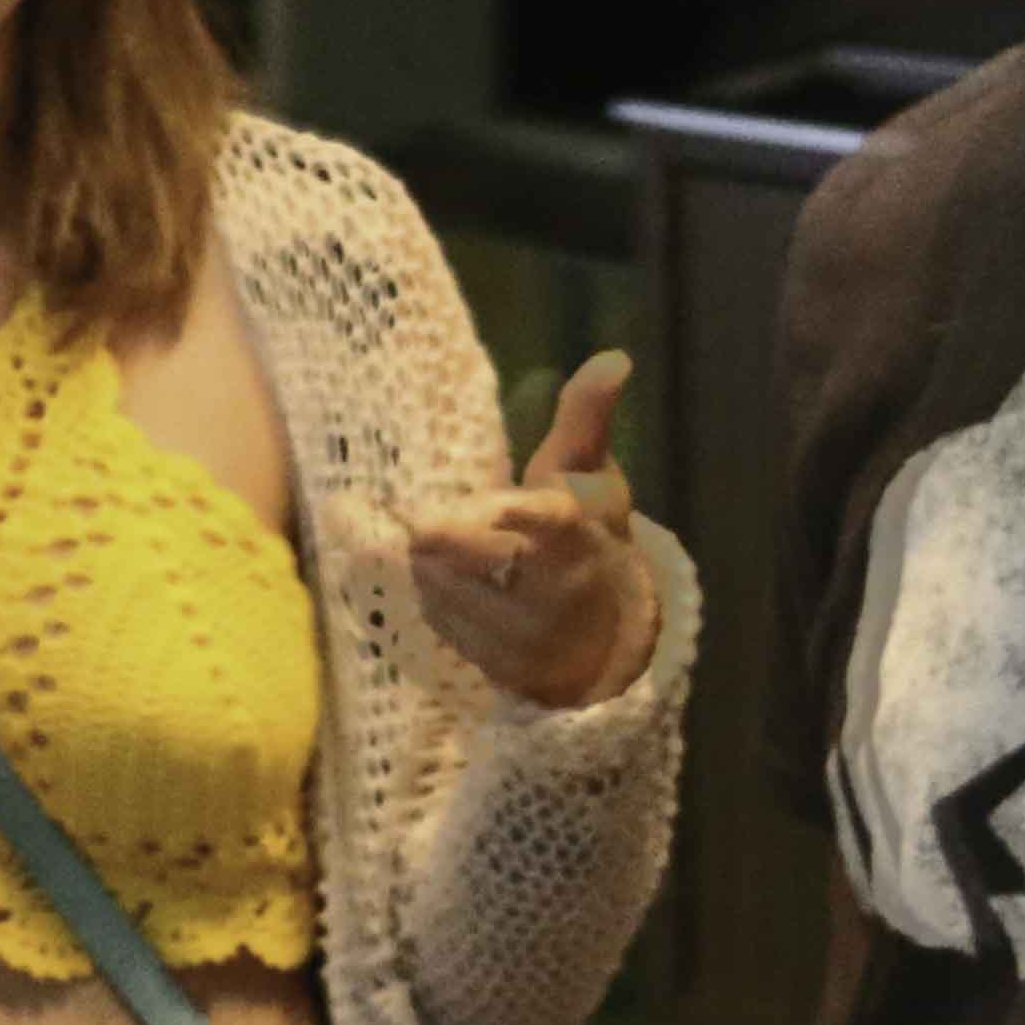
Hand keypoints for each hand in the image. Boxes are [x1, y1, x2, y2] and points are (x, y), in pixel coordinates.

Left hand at [383, 352, 664, 709]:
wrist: (606, 638)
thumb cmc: (591, 539)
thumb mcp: (593, 478)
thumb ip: (588, 418)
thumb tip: (614, 356)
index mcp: (579, 536)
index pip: (553, 524)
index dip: (525, 514)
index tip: (496, 503)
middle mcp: (555, 590)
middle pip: (480, 559)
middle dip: (442, 536)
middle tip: (410, 517)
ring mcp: (526, 636)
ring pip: (448, 588)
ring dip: (429, 564)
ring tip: (430, 543)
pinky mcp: (498, 668)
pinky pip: (442, 622)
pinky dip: (433, 598)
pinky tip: (440, 580)